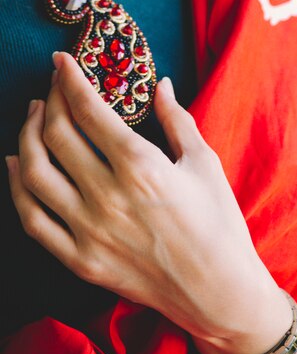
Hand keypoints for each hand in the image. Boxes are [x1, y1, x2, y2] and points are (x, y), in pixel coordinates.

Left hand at [6, 52, 289, 353]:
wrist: (219, 292)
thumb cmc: (219, 224)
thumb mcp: (205, 164)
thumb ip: (177, 120)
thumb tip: (162, 85)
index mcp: (141, 166)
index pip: (89, 110)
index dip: (70, 79)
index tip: (61, 61)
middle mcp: (107, 196)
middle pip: (57, 135)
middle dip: (50, 100)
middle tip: (54, 88)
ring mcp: (88, 231)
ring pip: (35, 173)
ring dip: (27, 136)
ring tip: (35, 118)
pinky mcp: (80, 260)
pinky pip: (33, 220)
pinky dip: (17, 188)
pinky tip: (16, 165)